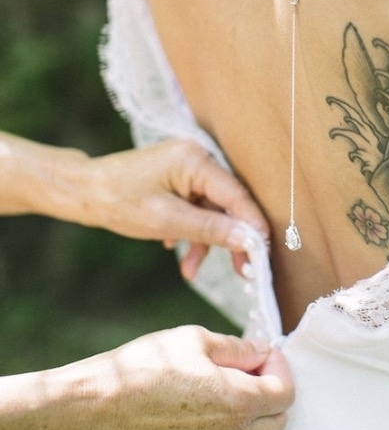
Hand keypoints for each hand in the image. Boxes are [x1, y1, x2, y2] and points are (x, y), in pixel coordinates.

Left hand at [87, 140, 268, 275]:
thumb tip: (248, 239)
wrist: (83, 192)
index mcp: (196, 160)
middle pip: (228, 202)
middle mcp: (197, 157)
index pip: (237, 194)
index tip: (264, 253)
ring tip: (190, 270)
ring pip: (212, 208)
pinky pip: (197, 206)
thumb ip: (210, 229)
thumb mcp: (167, 221)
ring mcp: (187, 167)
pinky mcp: (179, 178)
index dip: (252, 224)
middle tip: (241, 271)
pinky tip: (175, 248)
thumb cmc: (119, 202)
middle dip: (230, 238)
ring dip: (205, 239)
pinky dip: (191, 229)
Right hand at [102, 326, 293, 429]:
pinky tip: (198, 403)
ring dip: (248, 410)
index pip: (286, 393)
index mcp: (238, 402)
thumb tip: (264, 352)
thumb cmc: (150, 364)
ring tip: (219, 382)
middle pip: (276, 421)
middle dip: (272, 392)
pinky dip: (223, 426)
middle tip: (249, 368)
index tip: (263, 353)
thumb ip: (240, 348)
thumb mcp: (199, 339)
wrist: (104, 403)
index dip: (280, 368)